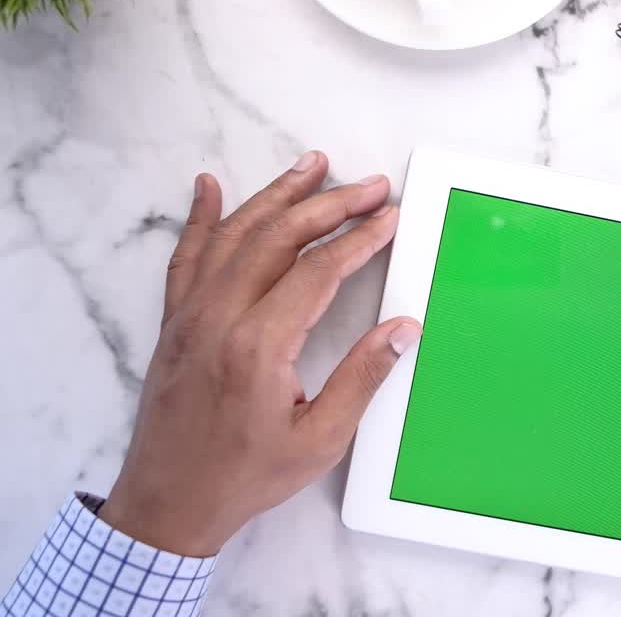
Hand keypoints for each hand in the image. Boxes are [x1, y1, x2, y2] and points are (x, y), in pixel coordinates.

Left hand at [98, 152, 421, 555]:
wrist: (169, 502)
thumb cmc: (247, 475)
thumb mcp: (321, 439)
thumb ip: (362, 378)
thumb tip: (404, 328)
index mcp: (258, 346)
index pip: (317, 272)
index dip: (359, 239)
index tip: (389, 216)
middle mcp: (219, 317)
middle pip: (278, 239)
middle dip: (329, 205)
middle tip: (369, 185)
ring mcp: (190, 315)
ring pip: (235, 236)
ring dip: (277, 195)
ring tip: (314, 165)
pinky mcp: (174, 321)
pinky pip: (187, 256)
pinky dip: (200, 218)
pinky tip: (209, 187)